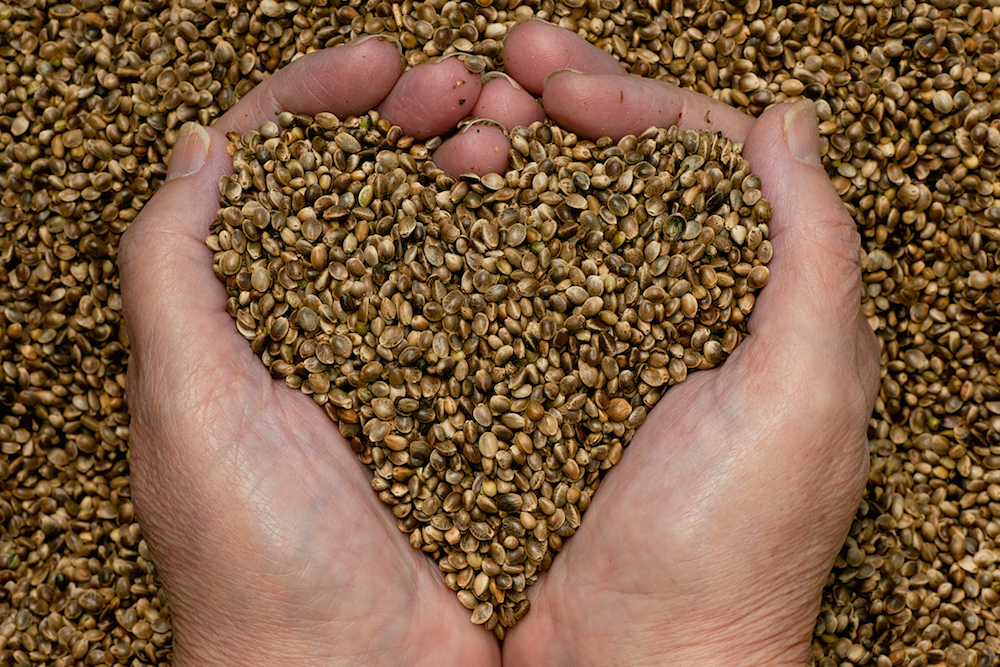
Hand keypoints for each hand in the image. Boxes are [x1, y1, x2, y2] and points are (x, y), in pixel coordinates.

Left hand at [119, 36, 535, 666]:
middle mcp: (322, 320)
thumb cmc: (256, 558)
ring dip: (464, 159)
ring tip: (504, 128)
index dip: (319, 99)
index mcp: (241, 310)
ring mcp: (402, 352)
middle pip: (363, 180)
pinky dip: (512, 236)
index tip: (378, 63)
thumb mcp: (187, 403)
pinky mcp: (468, 389)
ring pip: (433, 224)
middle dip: (404, 113)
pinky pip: (490, 292)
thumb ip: (171, 270)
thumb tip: (200, 149)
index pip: (271, 167)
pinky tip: (538, 203)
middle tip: (457, 85)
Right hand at [495, 21, 879, 666]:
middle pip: (620, 172)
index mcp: (754, 297)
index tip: (563, 82)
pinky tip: (438, 199)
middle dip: (562, 103)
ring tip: (458, 119)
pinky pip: (504, 286)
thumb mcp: (802, 391)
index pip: (700, 158)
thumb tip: (788, 119)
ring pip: (555, 216)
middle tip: (500, 65)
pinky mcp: (534, 382)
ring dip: (512, 155)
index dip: (634, 102)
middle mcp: (677, 310)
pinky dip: (472, 234)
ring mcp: (598, 343)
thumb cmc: (732, 547)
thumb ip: (811, 249)